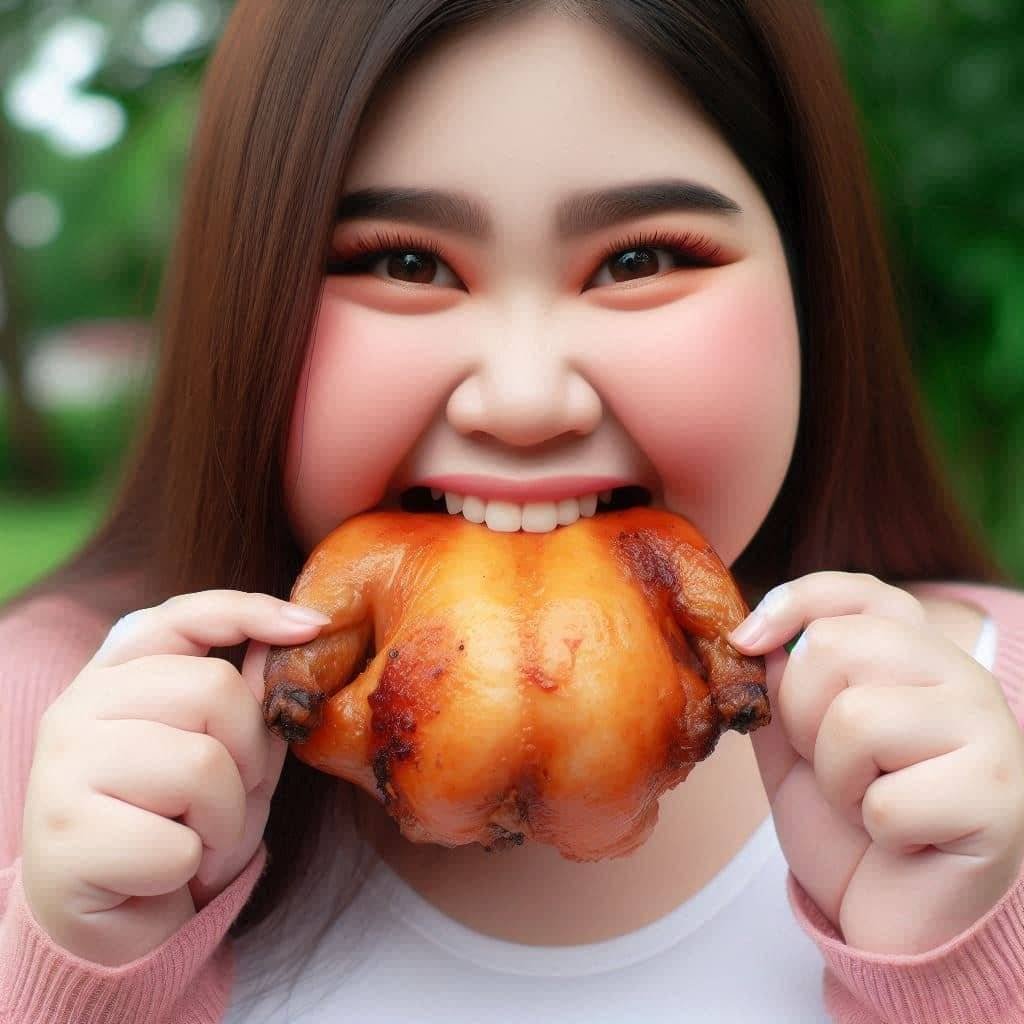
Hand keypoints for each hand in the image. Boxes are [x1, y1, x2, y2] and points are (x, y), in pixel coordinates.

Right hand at [21, 590, 330, 966]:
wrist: (116, 922)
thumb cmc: (178, 824)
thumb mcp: (228, 753)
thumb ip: (248, 696)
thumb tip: (290, 632)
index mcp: (116, 675)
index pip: (183, 616)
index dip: (251, 611)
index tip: (312, 625)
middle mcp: (78, 707)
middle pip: (214, 689)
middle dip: (249, 754)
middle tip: (229, 799)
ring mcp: (61, 768)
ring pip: (202, 766)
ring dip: (225, 819)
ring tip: (196, 839)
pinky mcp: (62, 837)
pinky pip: (177, 844)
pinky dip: (192, 867)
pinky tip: (163, 874)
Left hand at [729, 572, 1023, 954]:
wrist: (888, 913)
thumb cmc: (844, 821)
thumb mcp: (794, 739)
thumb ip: (780, 681)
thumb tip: (759, 636)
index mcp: (915, 653)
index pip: (856, 592)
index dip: (792, 603)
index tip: (748, 642)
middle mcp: (962, 676)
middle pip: (835, 646)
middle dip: (801, 717)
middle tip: (832, 765)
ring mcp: (991, 732)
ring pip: (857, 720)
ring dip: (836, 779)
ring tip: (866, 801)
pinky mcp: (999, 800)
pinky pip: (887, 800)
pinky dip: (875, 830)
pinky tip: (904, 840)